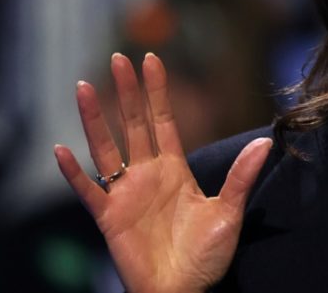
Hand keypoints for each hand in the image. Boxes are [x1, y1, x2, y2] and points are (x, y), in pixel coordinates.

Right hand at [54, 53, 270, 292]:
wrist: (183, 292)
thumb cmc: (206, 257)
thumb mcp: (230, 212)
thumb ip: (242, 177)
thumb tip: (266, 141)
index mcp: (174, 170)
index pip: (163, 121)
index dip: (156, 92)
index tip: (150, 60)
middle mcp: (147, 175)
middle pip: (132, 125)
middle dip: (127, 92)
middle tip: (118, 58)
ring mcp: (125, 194)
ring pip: (105, 148)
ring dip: (94, 119)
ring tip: (84, 87)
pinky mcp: (109, 218)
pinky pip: (87, 191)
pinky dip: (73, 172)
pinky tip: (61, 150)